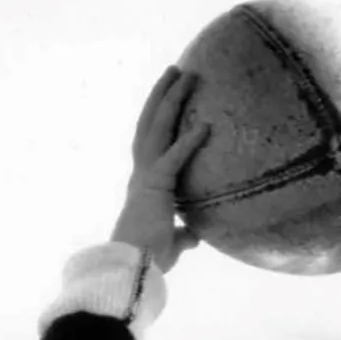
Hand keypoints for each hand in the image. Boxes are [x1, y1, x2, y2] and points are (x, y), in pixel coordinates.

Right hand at [110, 65, 206, 272]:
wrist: (134, 269)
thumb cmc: (149, 260)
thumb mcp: (170, 243)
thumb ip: (182, 235)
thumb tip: (195, 237)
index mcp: (143, 185)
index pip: (151, 144)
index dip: (159, 119)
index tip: (169, 99)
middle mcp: (140, 174)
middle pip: (150, 124)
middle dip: (162, 95)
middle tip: (175, 71)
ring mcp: (146, 176)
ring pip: (157, 127)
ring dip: (171, 99)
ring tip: (184, 74)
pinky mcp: (156, 186)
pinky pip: (176, 158)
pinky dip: (190, 142)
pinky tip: (207, 126)